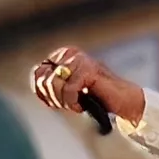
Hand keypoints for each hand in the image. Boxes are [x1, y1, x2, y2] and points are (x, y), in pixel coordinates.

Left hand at [28, 47, 145, 125]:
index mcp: (63, 55)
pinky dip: (73, 103)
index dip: (44, 94)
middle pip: (43, 80)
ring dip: (64, 102)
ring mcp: (79, 60)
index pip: (37, 74)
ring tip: (77, 104)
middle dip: (55, 99)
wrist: (122, 101)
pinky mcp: (88, 69)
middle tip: (70, 104)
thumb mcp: (67, 89)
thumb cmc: (96, 97)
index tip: (58, 102)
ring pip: (54, 85)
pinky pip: (68, 91)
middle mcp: (70, 53)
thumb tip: (36, 84)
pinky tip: (82, 105)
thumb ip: (51, 84)